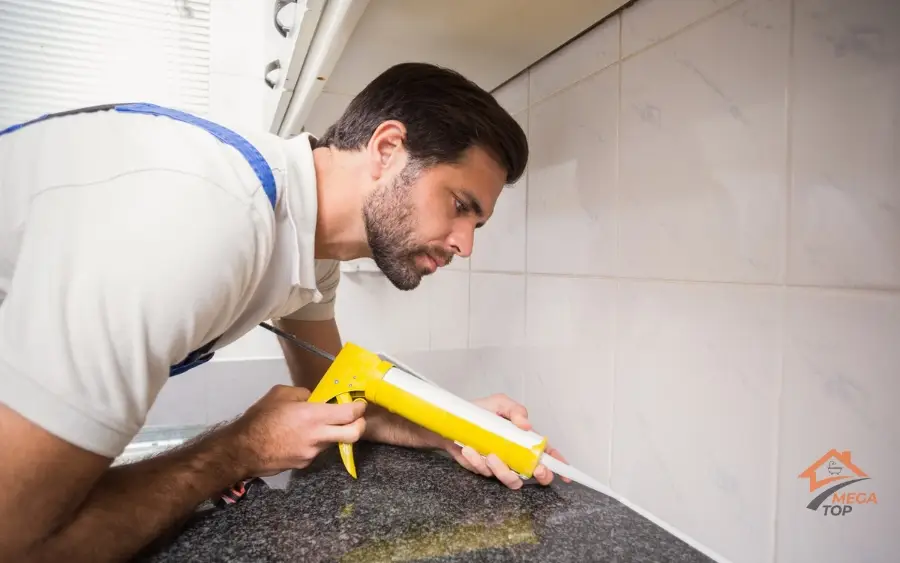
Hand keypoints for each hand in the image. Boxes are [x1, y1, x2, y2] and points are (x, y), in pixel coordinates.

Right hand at [225, 384, 366, 476]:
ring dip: (333, 433)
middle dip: (360, 425)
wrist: (243, 451)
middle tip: (356, 418)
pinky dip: (315, 442)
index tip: (360, 404)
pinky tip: (300, 437)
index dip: (359, 408)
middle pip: (354, 434)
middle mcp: (318, 436)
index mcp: (314, 416)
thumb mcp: (281, 394)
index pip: (349, 414)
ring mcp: (312, 453)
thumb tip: (314, 399)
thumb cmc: (260, 418)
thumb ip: (303, 394)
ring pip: (334, 442)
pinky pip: (317, 450)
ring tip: (317, 425)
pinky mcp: (304, 464)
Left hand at [443, 393, 570, 489]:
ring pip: (510, 479)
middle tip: (535, 470)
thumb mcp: (499, 404)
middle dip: (539, 475)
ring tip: (490, 455)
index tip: (564, 473)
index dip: (558, 464)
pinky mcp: (482, 469)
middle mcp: (514, 455)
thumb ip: (515, 410)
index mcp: (523, 440)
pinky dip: (477, 462)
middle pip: (534, 474)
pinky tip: (469, 450)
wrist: (451, 422)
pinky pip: (485, 473)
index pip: (546, 453)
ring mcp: (499, 465)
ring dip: (503, 469)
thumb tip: (526, 425)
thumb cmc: (479, 411)